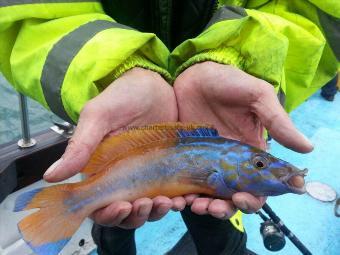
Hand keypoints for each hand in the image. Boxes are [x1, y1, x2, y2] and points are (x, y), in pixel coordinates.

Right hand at [43, 68, 182, 227]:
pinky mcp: (168, 170)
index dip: (108, 213)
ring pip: (149, 207)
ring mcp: (148, 175)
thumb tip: (51, 176)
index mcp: (102, 170)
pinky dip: (176, 202)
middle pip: (127, 212)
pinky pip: (172, 194)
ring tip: (167, 201)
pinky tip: (182, 198)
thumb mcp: (100, 116)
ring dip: (156, 211)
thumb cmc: (124, 96)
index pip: (100, 204)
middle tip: (146, 203)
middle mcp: (124, 177)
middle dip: (136, 214)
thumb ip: (80, 145)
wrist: (156, 83)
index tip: (120, 207)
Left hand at [174, 62, 312, 216]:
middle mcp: (229, 163)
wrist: (194, 73)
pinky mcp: (185, 158)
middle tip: (216, 207)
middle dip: (226, 208)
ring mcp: (206, 162)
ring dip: (204, 207)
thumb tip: (308, 148)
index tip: (244, 199)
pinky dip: (182, 196)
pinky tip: (176, 198)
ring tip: (195, 205)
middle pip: (232, 197)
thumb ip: (277, 122)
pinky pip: (185, 183)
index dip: (255, 198)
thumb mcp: (256, 97)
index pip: (258, 186)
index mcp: (250, 152)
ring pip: (208, 195)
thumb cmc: (228, 82)